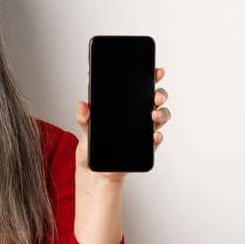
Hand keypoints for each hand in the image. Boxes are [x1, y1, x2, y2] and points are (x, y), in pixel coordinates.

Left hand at [76, 66, 170, 191]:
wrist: (94, 172)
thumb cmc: (92, 147)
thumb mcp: (85, 129)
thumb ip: (83, 116)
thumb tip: (82, 104)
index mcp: (125, 106)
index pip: (141, 88)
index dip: (151, 77)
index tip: (156, 71)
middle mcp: (137, 116)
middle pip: (155, 100)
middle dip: (160, 94)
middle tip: (155, 96)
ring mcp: (143, 131)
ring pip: (161, 117)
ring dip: (161, 114)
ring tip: (153, 115)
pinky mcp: (145, 147)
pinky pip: (156, 140)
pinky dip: (157, 136)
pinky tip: (154, 135)